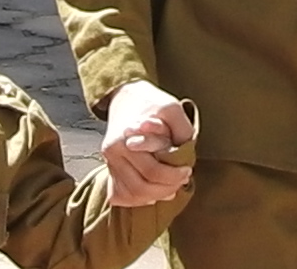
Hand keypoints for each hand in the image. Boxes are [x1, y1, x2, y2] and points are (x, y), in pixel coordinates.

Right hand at [101, 81, 193, 207]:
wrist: (126, 96)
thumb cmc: (151, 102)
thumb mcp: (172, 108)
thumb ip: (182, 129)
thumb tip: (186, 153)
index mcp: (126, 139)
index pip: (153, 171)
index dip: (174, 176)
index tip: (188, 170)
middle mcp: (113, 152)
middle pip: (141, 186)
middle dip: (166, 188)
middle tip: (182, 180)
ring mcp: (109, 161)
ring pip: (131, 194)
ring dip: (154, 197)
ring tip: (171, 189)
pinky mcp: (110, 167)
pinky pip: (121, 194)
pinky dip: (137, 200)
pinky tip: (153, 194)